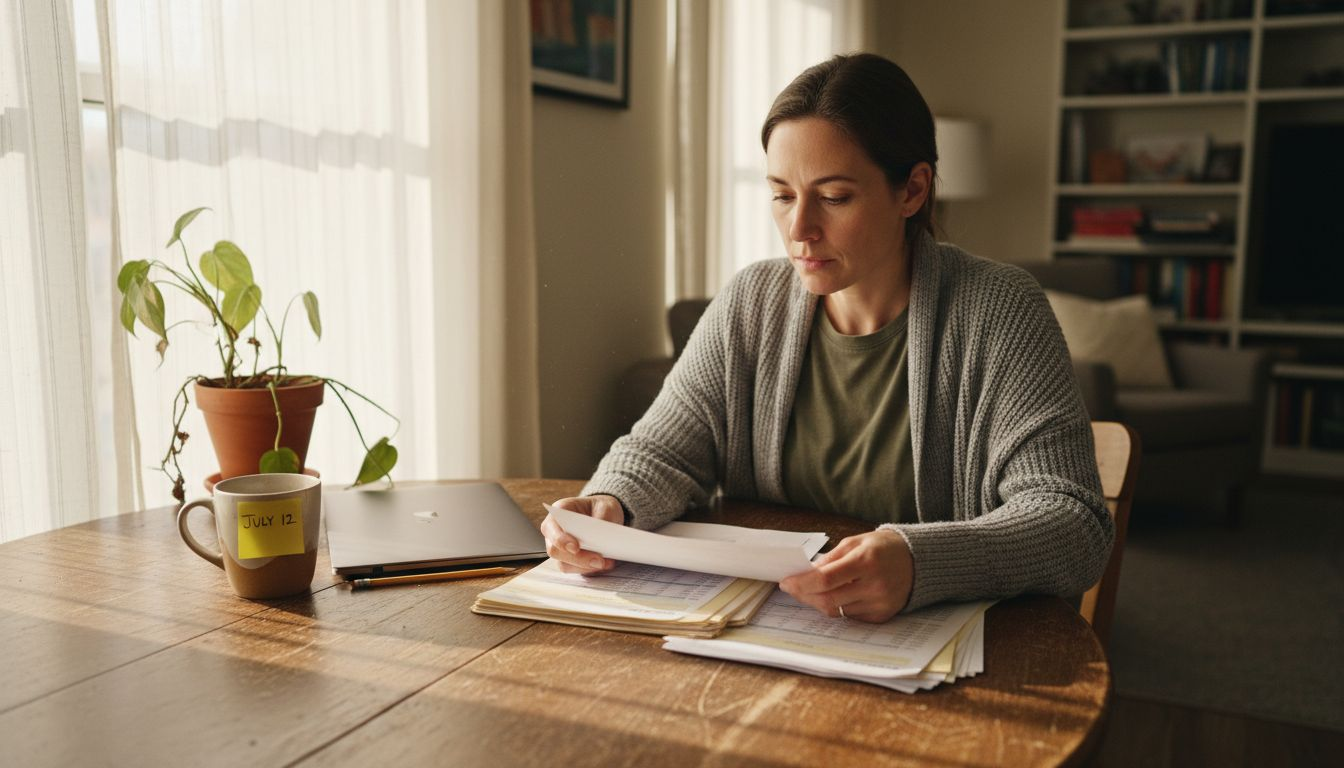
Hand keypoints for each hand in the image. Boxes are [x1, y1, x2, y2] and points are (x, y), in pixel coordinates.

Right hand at [540, 495, 624, 574]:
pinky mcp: (568, 560)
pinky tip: (605, 564)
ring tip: (606, 562)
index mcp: (559, 511)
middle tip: (599, 560)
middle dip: (578, 558)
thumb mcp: (606, 506)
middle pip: (555, 550)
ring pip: (563, 563)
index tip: (575, 547)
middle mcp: (554, 531)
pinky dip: (589, 569)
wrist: (605, 516)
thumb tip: (599, 537)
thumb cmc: (601, 508)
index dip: (560, 539)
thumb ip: (602, 519)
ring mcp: (559, 547)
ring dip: (585, 566)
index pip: (551, 526)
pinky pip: (574, 569)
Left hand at [779, 529, 913, 622]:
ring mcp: (879, 604)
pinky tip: (835, 595)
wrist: (918, 561)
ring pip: (837, 611)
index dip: (802, 583)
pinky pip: (850, 616)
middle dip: (805, 595)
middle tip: (793, 588)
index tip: (787, 582)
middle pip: (828, 600)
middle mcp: (874, 586)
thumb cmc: (884, 548)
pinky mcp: (881, 616)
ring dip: (818, 601)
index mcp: (865, 562)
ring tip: (811, 590)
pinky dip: (838, 606)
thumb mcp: (856, 542)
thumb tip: (806, 573)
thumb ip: (830, 558)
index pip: (825, 579)